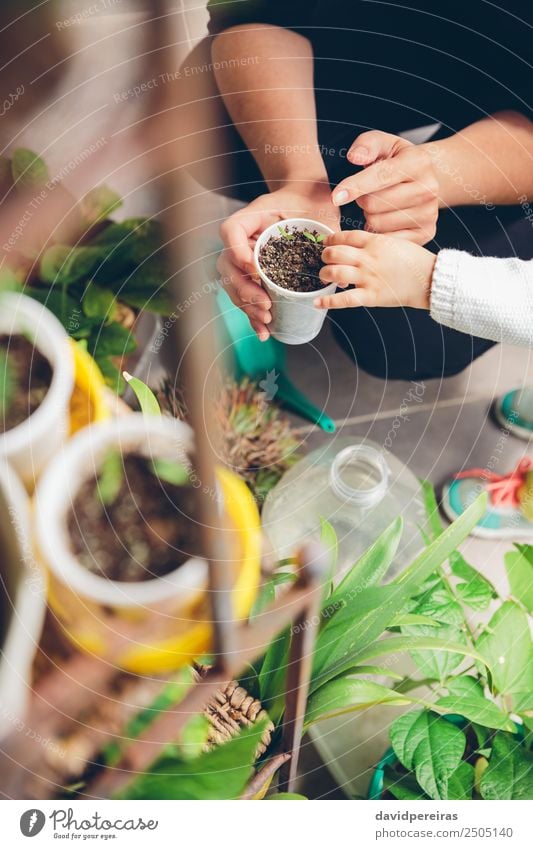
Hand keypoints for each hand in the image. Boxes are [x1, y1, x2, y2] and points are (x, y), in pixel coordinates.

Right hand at [217, 182, 338, 338]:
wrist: (308, 198)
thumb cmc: (313, 201)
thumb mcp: (322, 212)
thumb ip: (331, 237)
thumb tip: (340, 280)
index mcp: (253, 216)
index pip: (231, 231)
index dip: (237, 251)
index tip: (255, 269)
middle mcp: (244, 237)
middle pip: (227, 265)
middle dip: (244, 289)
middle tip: (265, 304)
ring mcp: (246, 256)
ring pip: (233, 284)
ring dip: (246, 305)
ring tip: (265, 321)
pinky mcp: (254, 273)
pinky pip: (246, 294)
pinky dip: (252, 314)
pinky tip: (263, 331)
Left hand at [315, 230, 435, 309]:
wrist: (429, 278)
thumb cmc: (415, 260)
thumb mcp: (394, 242)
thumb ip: (374, 243)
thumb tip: (356, 246)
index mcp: (374, 242)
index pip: (344, 236)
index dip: (331, 239)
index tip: (327, 243)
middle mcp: (368, 258)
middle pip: (334, 253)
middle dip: (324, 256)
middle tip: (325, 260)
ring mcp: (368, 278)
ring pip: (335, 273)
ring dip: (324, 274)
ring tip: (324, 276)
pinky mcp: (371, 296)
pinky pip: (344, 299)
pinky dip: (328, 301)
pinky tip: (318, 302)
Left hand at [331, 131, 439, 244]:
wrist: (425, 180)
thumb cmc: (398, 161)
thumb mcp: (384, 144)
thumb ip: (367, 144)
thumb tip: (355, 157)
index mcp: (418, 162)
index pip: (381, 176)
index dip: (355, 186)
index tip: (336, 197)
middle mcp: (428, 189)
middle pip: (374, 204)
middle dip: (362, 200)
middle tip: (369, 194)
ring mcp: (429, 213)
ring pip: (377, 223)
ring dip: (369, 216)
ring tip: (379, 206)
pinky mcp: (426, 232)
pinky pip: (386, 240)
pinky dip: (378, 233)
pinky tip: (383, 221)